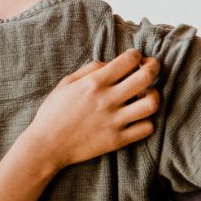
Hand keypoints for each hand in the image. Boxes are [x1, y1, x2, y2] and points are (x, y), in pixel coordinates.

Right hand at [20, 49, 161, 171]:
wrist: (47, 145)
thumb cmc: (54, 112)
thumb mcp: (66, 83)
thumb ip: (90, 69)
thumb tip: (112, 63)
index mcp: (94, 83)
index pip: (128, 61)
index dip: (137, 55)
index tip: (136, 57)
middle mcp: (107, 100)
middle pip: (145, 77)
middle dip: (154, 67)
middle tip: (153, 67)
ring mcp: (115, 121)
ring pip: (151, 104)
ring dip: (154, 95)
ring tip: (147, 95)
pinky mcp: (118, 140)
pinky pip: (146, 128)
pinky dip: (147, 121)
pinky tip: (139, 117)